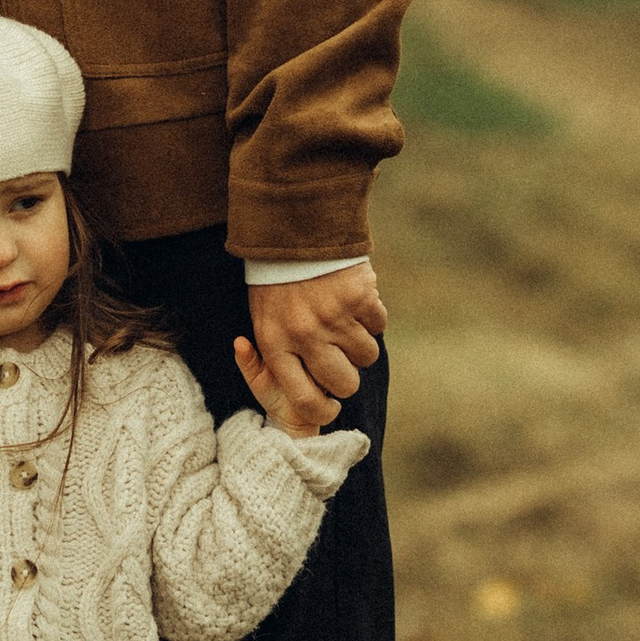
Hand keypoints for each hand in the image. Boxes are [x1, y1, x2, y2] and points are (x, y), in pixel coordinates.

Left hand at [236, 263, 384, 432]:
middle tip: (341, 360)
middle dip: (349, 378)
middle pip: (346, 384)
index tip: (331, 405)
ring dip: (361, 343)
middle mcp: (305, 334)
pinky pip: (378, 323)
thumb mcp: (260, 321)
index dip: (324, 410)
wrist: (290, 230)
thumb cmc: (275, 283)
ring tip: (345, 322)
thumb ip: (269, 359)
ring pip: (367, 356)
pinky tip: (353, 300)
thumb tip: (296, 391)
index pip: (306, 401)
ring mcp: (333, 315)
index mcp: (275, 344)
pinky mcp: (358, 296)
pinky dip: (371, 315)